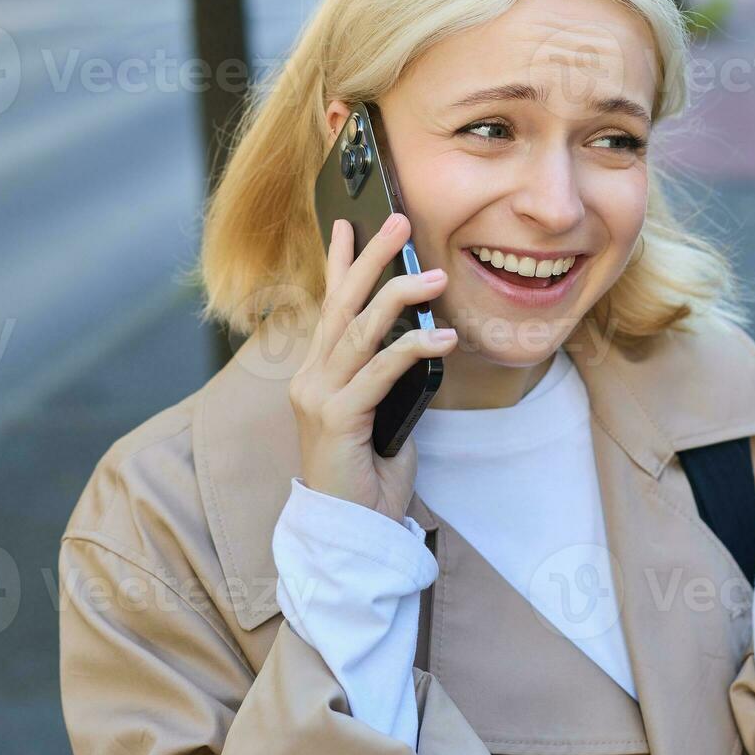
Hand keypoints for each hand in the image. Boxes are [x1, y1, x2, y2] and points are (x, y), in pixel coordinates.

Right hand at [288, 213, 455, 518]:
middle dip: (371, 258)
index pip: (328, 306)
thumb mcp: (383, 415)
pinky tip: (444, 339)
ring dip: (399, 296)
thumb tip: (420, 340)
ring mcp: (318, 396)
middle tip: (399, 221)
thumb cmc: (369, 478)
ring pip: (359, 329)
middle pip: (341, 304)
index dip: (339, 263)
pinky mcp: (336, 419)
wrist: (349, 533)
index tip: (349, 223)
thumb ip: (388, 379)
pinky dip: (413, 350)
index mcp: (318, 374)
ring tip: (436, 275)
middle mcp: (310, 378)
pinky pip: (380, 371)